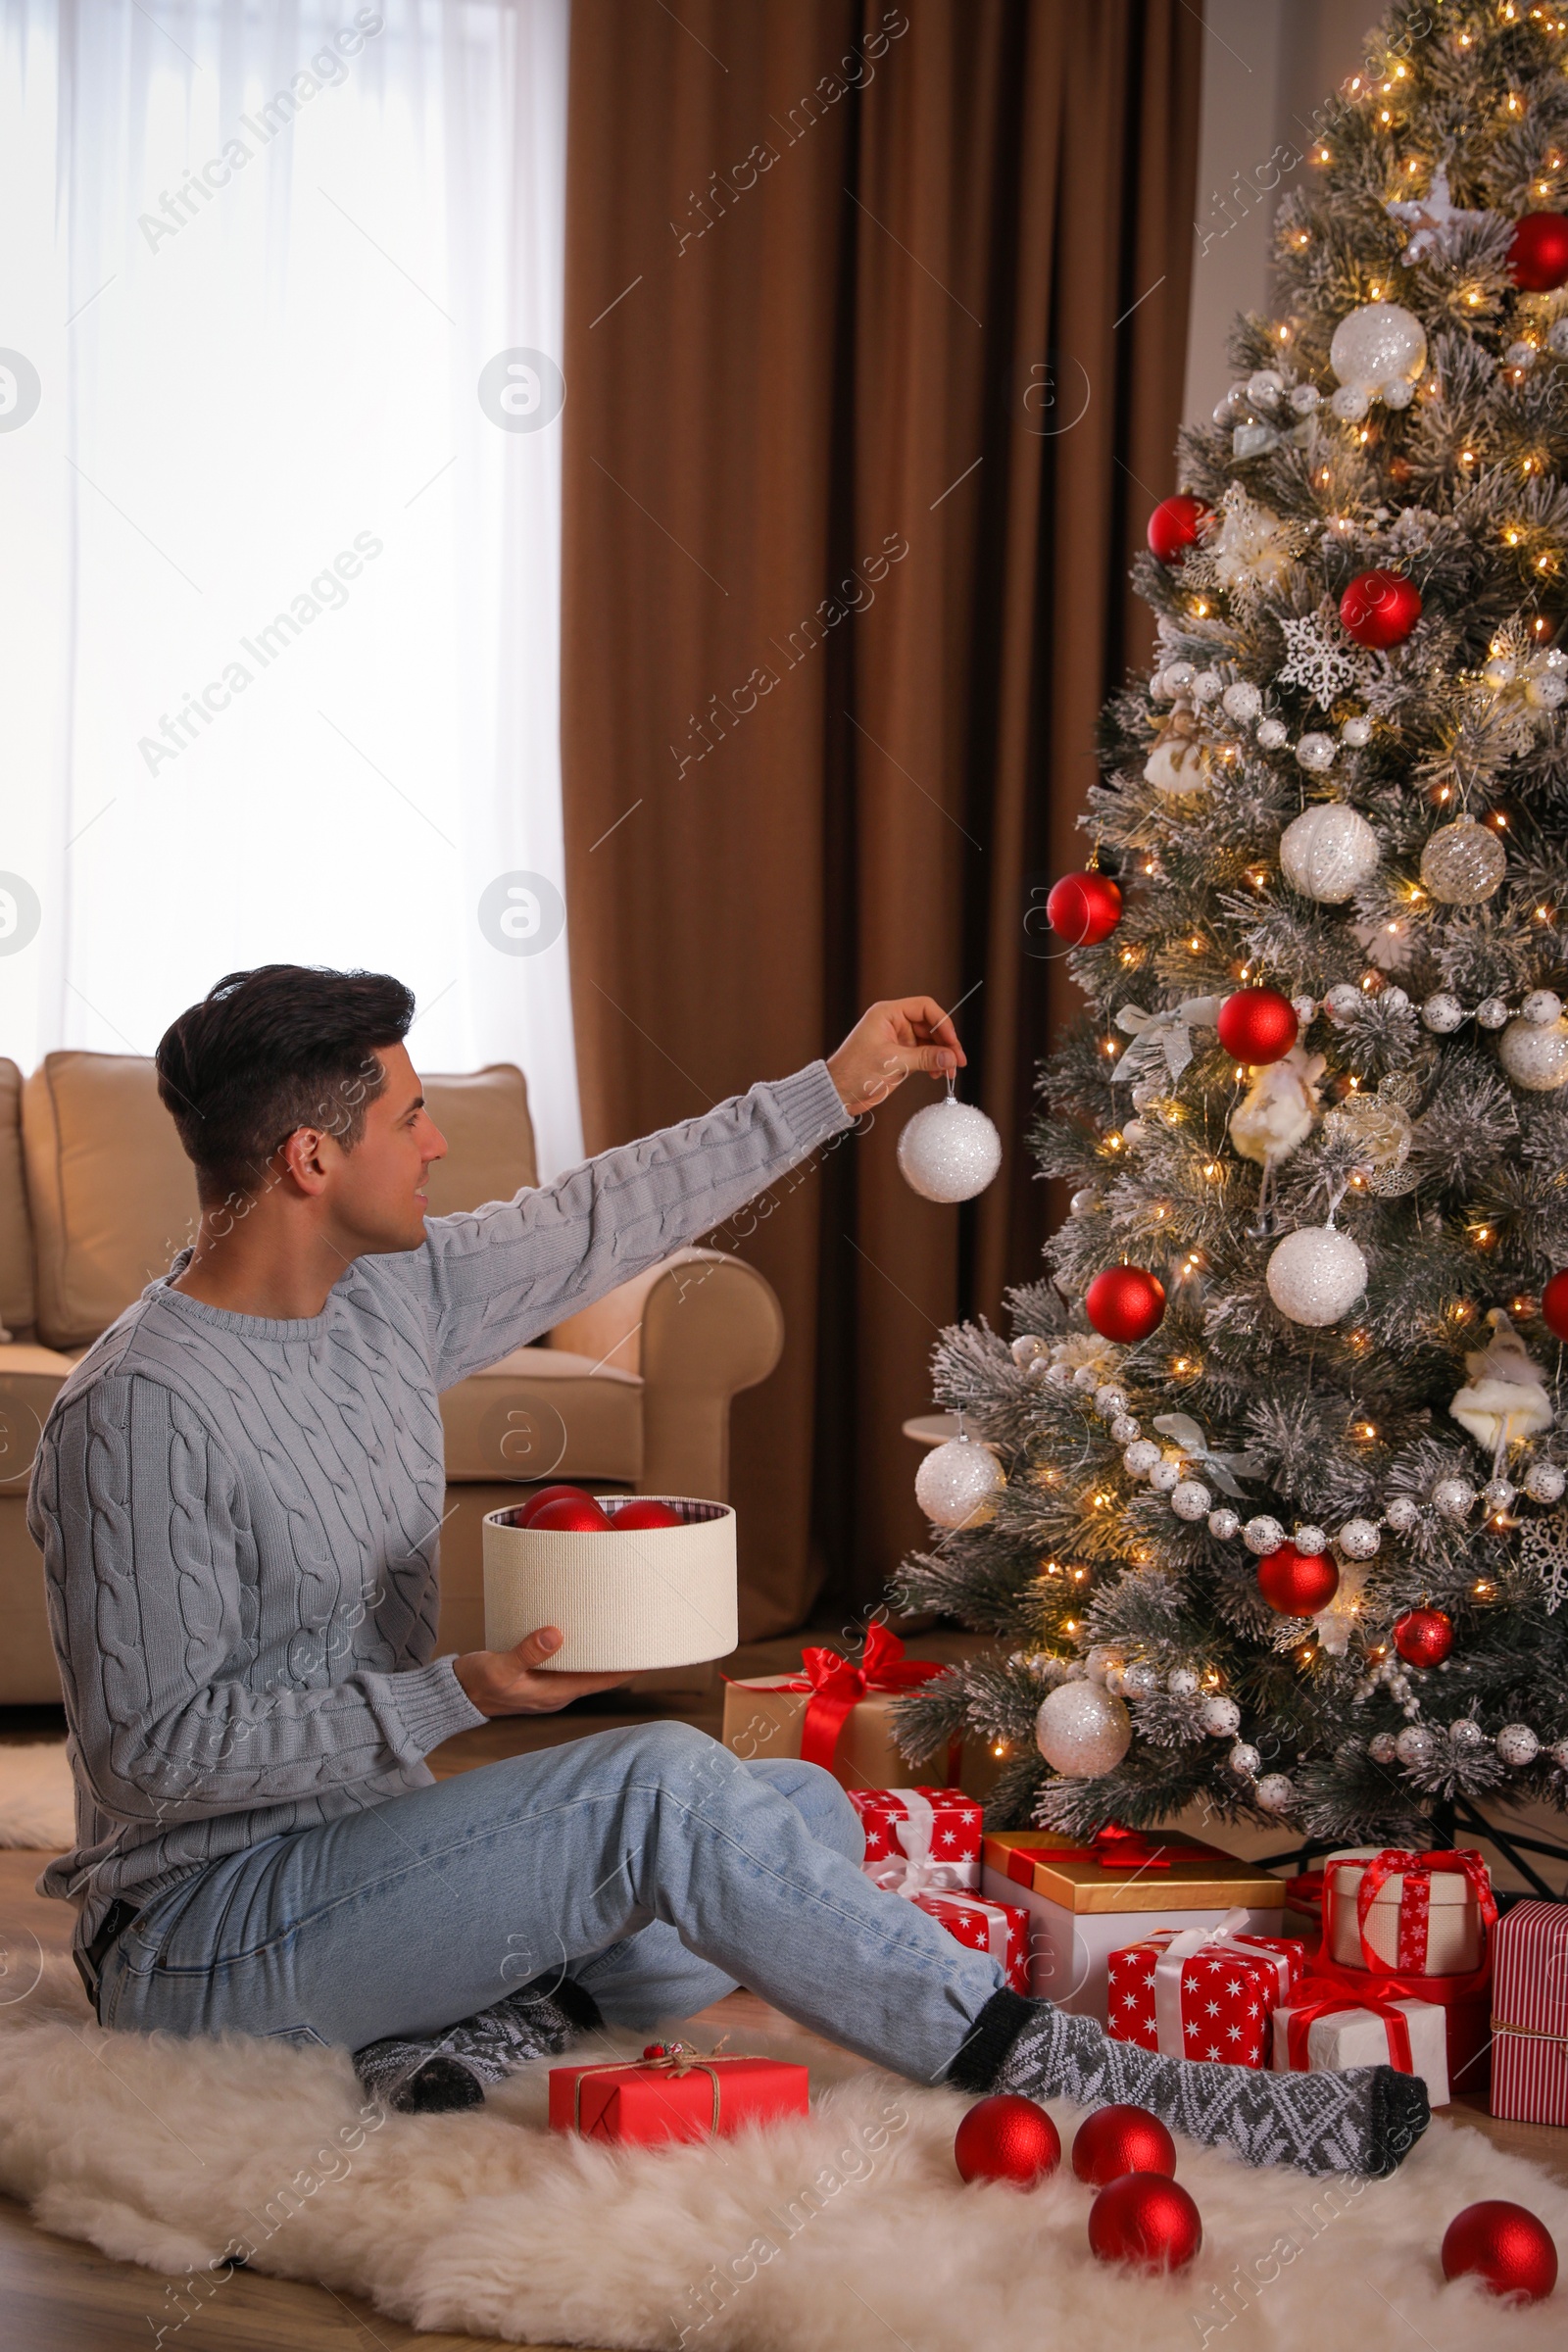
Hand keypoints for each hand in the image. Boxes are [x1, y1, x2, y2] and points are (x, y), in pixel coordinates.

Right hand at [453, 1626, 630, 1716]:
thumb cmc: (475, 1684)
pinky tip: (584, 1634)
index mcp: (554, 1694)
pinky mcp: (538, 1677)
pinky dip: (581, 1651)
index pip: (602, 1681)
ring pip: (585, 1669)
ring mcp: (548, 1686)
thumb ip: (526, 1652)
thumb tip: (555, 1634)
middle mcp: (557, 1692)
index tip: (649, 1653)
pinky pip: (569, 1664)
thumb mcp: (499, 1667)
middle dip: (620, 1658)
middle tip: (642, 1633)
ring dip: (601, 1653)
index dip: (627, 1668)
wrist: (454, 1696)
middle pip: (599, 1675)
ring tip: (621, 1631)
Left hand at [825, 996, 966, 1115]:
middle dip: (946, 1042)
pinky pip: (924, 1055)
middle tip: (958, 1060)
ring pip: (930, 1042)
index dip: (942, 1023)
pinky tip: (938, 1074)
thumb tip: (951, 1057)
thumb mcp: (892, 1062)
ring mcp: (898, 1041)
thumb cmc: (854, 1071)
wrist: (838, 1093)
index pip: (924, 1008)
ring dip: (942, 1055)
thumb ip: (924, 1058)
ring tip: (950, 1071)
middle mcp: (894, 1024)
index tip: (952, 1042)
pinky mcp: (900, 1057)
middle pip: (931, 1025)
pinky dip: (933, 1063)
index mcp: (888, 1014)